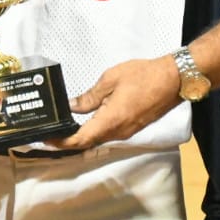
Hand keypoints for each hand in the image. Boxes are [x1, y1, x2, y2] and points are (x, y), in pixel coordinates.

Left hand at [49, 56, 181, 150]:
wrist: (173, 80)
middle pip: (88, 143)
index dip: (62, 142)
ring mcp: (127, 131)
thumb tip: (72, 107)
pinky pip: (108, 134)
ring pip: (98, 139)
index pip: (81, 139)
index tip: (47, 139)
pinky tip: (83, 122)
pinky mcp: (132, 127)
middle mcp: (118, 132)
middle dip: (67, 141)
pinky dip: (93, 132)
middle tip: (50, 133)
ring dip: (80, 137)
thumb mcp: (110, 80)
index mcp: (111, 120)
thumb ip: (89, 96)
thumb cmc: (142, 76)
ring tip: (62, 128)